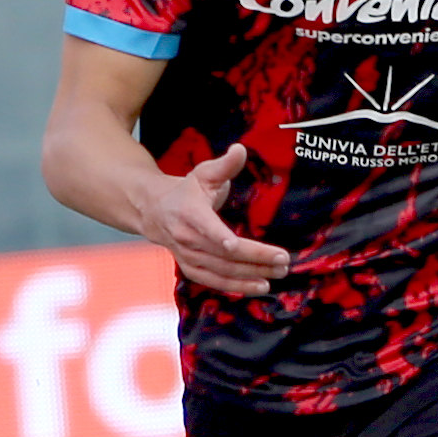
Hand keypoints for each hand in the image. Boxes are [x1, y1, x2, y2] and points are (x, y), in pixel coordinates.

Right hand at [139, 144, 290, 294]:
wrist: (154, 212)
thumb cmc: (185, 191)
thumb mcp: (203, 174)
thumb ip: (225, 164)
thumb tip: (241, 149)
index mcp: (190, 213)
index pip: (206, 227)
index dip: (220, 237)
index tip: (236, 245)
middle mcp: (187, 238)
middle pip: (223, 254)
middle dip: (254, 259)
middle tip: (282, 260)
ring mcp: (188, 257)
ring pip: (221, 271)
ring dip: (250, 276)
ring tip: (277, 275)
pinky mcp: (191, 269)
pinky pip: (215, 282)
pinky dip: (236, 287)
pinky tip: (259, 286)